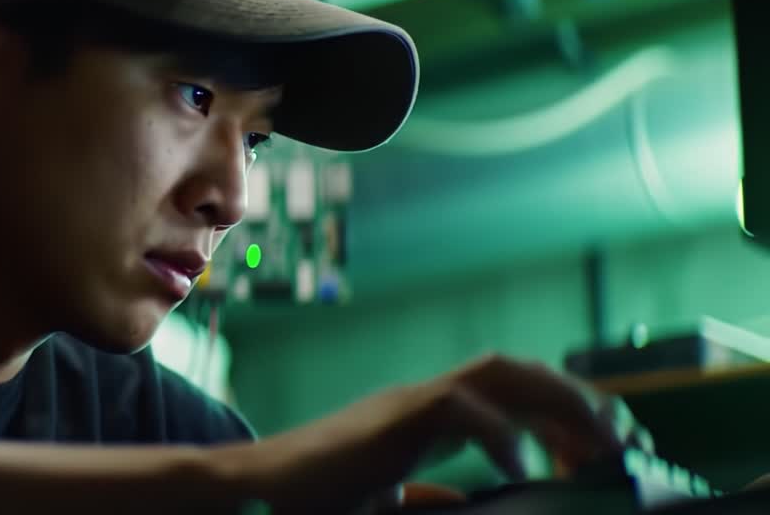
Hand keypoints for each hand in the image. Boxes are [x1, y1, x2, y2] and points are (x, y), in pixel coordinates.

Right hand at [227, 353, 623, 512]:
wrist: (255, 489)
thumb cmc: (314, 496)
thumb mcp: (388, 496)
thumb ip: (428, 494)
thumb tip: (471, 500)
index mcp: (427, 415)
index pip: (508, 391)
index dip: (561, 409)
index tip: (602, 444)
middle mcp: (424, 398)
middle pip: (515, 371)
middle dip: (574, 397)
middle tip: (619, 438)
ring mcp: (407, 403)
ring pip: (497, 373)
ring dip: (555, 399)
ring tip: (593, 440)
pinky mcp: (390, 421)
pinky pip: (459, 410)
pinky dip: (500, 436)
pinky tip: (522, 469)